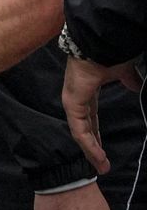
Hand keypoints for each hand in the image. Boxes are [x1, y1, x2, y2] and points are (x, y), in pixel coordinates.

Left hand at [62, 56, 144, 173]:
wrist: (102, 42)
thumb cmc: (111, 53)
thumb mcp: (123, 72)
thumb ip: (129, 80)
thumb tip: (137, 86)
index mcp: (87, 90)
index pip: (91, 117)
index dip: (97, 134)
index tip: (104, 151)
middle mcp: (78, 97)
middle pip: (85, 128)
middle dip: (93, 147)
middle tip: (102, 165)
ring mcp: (73, 100)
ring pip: (80, 132)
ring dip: (91, 150)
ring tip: (101, 167)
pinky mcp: (72, 102)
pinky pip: (79, 128)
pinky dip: (88, 143)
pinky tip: (96, 155)